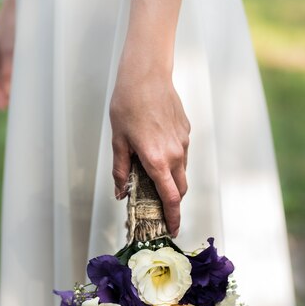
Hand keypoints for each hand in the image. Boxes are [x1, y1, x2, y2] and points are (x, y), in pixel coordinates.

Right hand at [0, 0, 15, 109]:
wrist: (22, 5)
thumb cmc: (13, 24)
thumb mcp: (11, 48)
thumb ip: (9, 69)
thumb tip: (8, 91)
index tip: (4, 106)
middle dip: (1, 96)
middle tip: (16, 104)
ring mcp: (0, 58)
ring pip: (2, 80)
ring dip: (9, 89)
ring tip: (23, 96)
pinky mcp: (12, 55)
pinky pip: (11, 73)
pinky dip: (16, 81)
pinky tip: (27, 84)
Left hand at [109, 53, 189, 237]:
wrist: (146, 75)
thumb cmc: (128, 105)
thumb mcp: (118, 140)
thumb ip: (121, 170)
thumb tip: (120, 192)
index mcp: (157, 161)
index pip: (171, 198)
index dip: (172, 217)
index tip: (172, 230)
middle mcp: (175, 154)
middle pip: (180, 189)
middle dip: (173, 202)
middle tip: (160, 208)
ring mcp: (183, 142)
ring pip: (182, 171)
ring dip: (172, 180)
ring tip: (154, 178)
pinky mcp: (186, 131)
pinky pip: (182, 153)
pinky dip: (173, 161)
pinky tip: (157, 150)